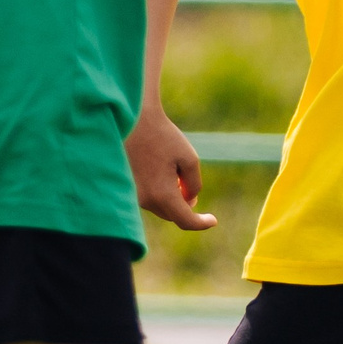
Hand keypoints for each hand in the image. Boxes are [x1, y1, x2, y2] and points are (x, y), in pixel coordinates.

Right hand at [127, 109, 213, 230]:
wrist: (135, 120)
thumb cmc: (164, 137)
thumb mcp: (190, 159)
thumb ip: (194, 184)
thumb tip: (190, 201)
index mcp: (163, 195)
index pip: (186, 221)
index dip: (201, 223)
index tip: (213, 220)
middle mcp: (146, 200)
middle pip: (173, 215)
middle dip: (185, 206)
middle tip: (188, 184)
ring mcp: (135, 196)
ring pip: (161, 207)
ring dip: (172, 198)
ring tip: (174, 172)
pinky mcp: (129, 188)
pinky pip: (150, 199)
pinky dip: (160, 192)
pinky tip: (161, 169)